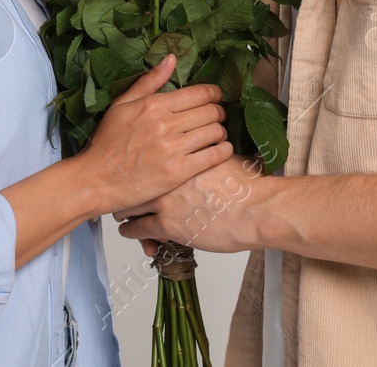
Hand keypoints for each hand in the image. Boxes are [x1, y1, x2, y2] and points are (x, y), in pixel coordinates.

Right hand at [76, 54, 231, 214]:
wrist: (95, 180)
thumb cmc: (106, 142)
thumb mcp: (122, 105)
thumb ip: (149, 81)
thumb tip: (172, 58)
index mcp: (154, 105)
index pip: (200, 93)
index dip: (214, 94)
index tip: (216, 98)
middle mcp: (166, 124)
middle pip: (211, 111)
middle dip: (219, 112)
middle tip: (217, 117)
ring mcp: (173, 149)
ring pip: (215, 132)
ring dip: (221, 132)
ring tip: (216, 135)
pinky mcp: (178, 172)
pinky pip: (214, 156)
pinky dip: (223, 151)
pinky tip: (220, 150)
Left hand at [114, 153, 265, 252]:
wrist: (256, 210)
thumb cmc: (248, 187)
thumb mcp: (227, 158)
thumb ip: (211, 152)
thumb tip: (215, 144)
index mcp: (179, 154)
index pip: (146, 154)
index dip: (137, 163)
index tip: (133, 167)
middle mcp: (166, 175)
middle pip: (130, 177)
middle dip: (125, 185)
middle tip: (122, 189)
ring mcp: (164, 200)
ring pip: (128, 204)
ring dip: (123, 209)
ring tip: (120, 212)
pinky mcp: (166, 225)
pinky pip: (136, 228)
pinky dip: (130, 231)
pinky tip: (128, 231)